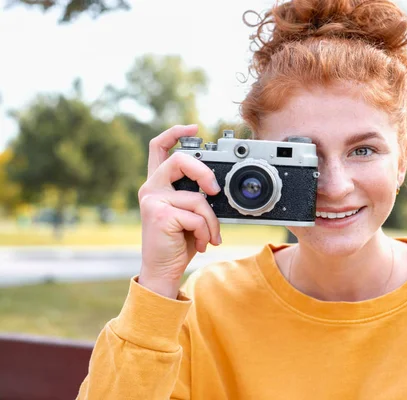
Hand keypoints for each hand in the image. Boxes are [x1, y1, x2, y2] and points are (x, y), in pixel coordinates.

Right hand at [137, 125, 221, 297]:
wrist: (164, 271)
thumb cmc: (179, 242)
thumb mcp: (190, 213)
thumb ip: (196, 195)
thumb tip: (217, 185)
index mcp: (158, 184)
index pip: (159, 147)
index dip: (174, 132)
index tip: (193, 127)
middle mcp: (151, 188)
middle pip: (180, 160)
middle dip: (204, 172)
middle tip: (215, 191)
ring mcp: (153, 200)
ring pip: (197, 197)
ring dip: (211, 221)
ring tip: (208, 235)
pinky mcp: (160, 214)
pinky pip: (197, 215)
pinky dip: (206, 231)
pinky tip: (201, 242)